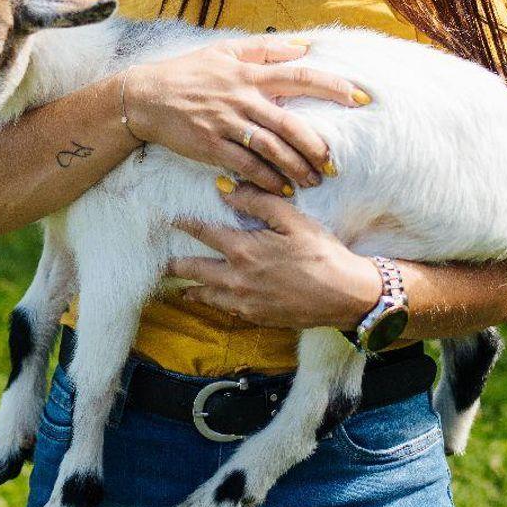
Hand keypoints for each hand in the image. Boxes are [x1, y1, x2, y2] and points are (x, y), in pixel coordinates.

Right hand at [119, 37, 368, 193]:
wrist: (144, 97)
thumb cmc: (187, 73)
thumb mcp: (224, 50)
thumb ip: (264, 49)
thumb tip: (302, 48)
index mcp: (249, 73)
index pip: (300, 76)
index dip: (332, 86)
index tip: (359, 97)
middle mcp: (242, 97)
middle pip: (290, 123)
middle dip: (317, 146)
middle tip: (334, 163)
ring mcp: (226, 123)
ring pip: (272, 149)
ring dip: (296, 168)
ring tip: (313, 181)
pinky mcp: (211, 146)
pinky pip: (246, 166)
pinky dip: (267, 180)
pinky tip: (281, 190)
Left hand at [167, 183, 382, 330]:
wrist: (344, 295)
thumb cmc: (322, 253)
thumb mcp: (293, 219)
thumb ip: (257, 202)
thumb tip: (225, 188)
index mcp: (243, 250)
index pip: (204, 233)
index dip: (184, 224)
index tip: (170, 220)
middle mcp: (237, 278)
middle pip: (194, 270)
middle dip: (176, 265)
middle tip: (162, 262)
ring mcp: (244, 302)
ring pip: (206, 295)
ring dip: (190, 289)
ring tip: (179, 286)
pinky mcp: (256, 318)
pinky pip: (225, 310)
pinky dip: (212, 303)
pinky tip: (211, 300)